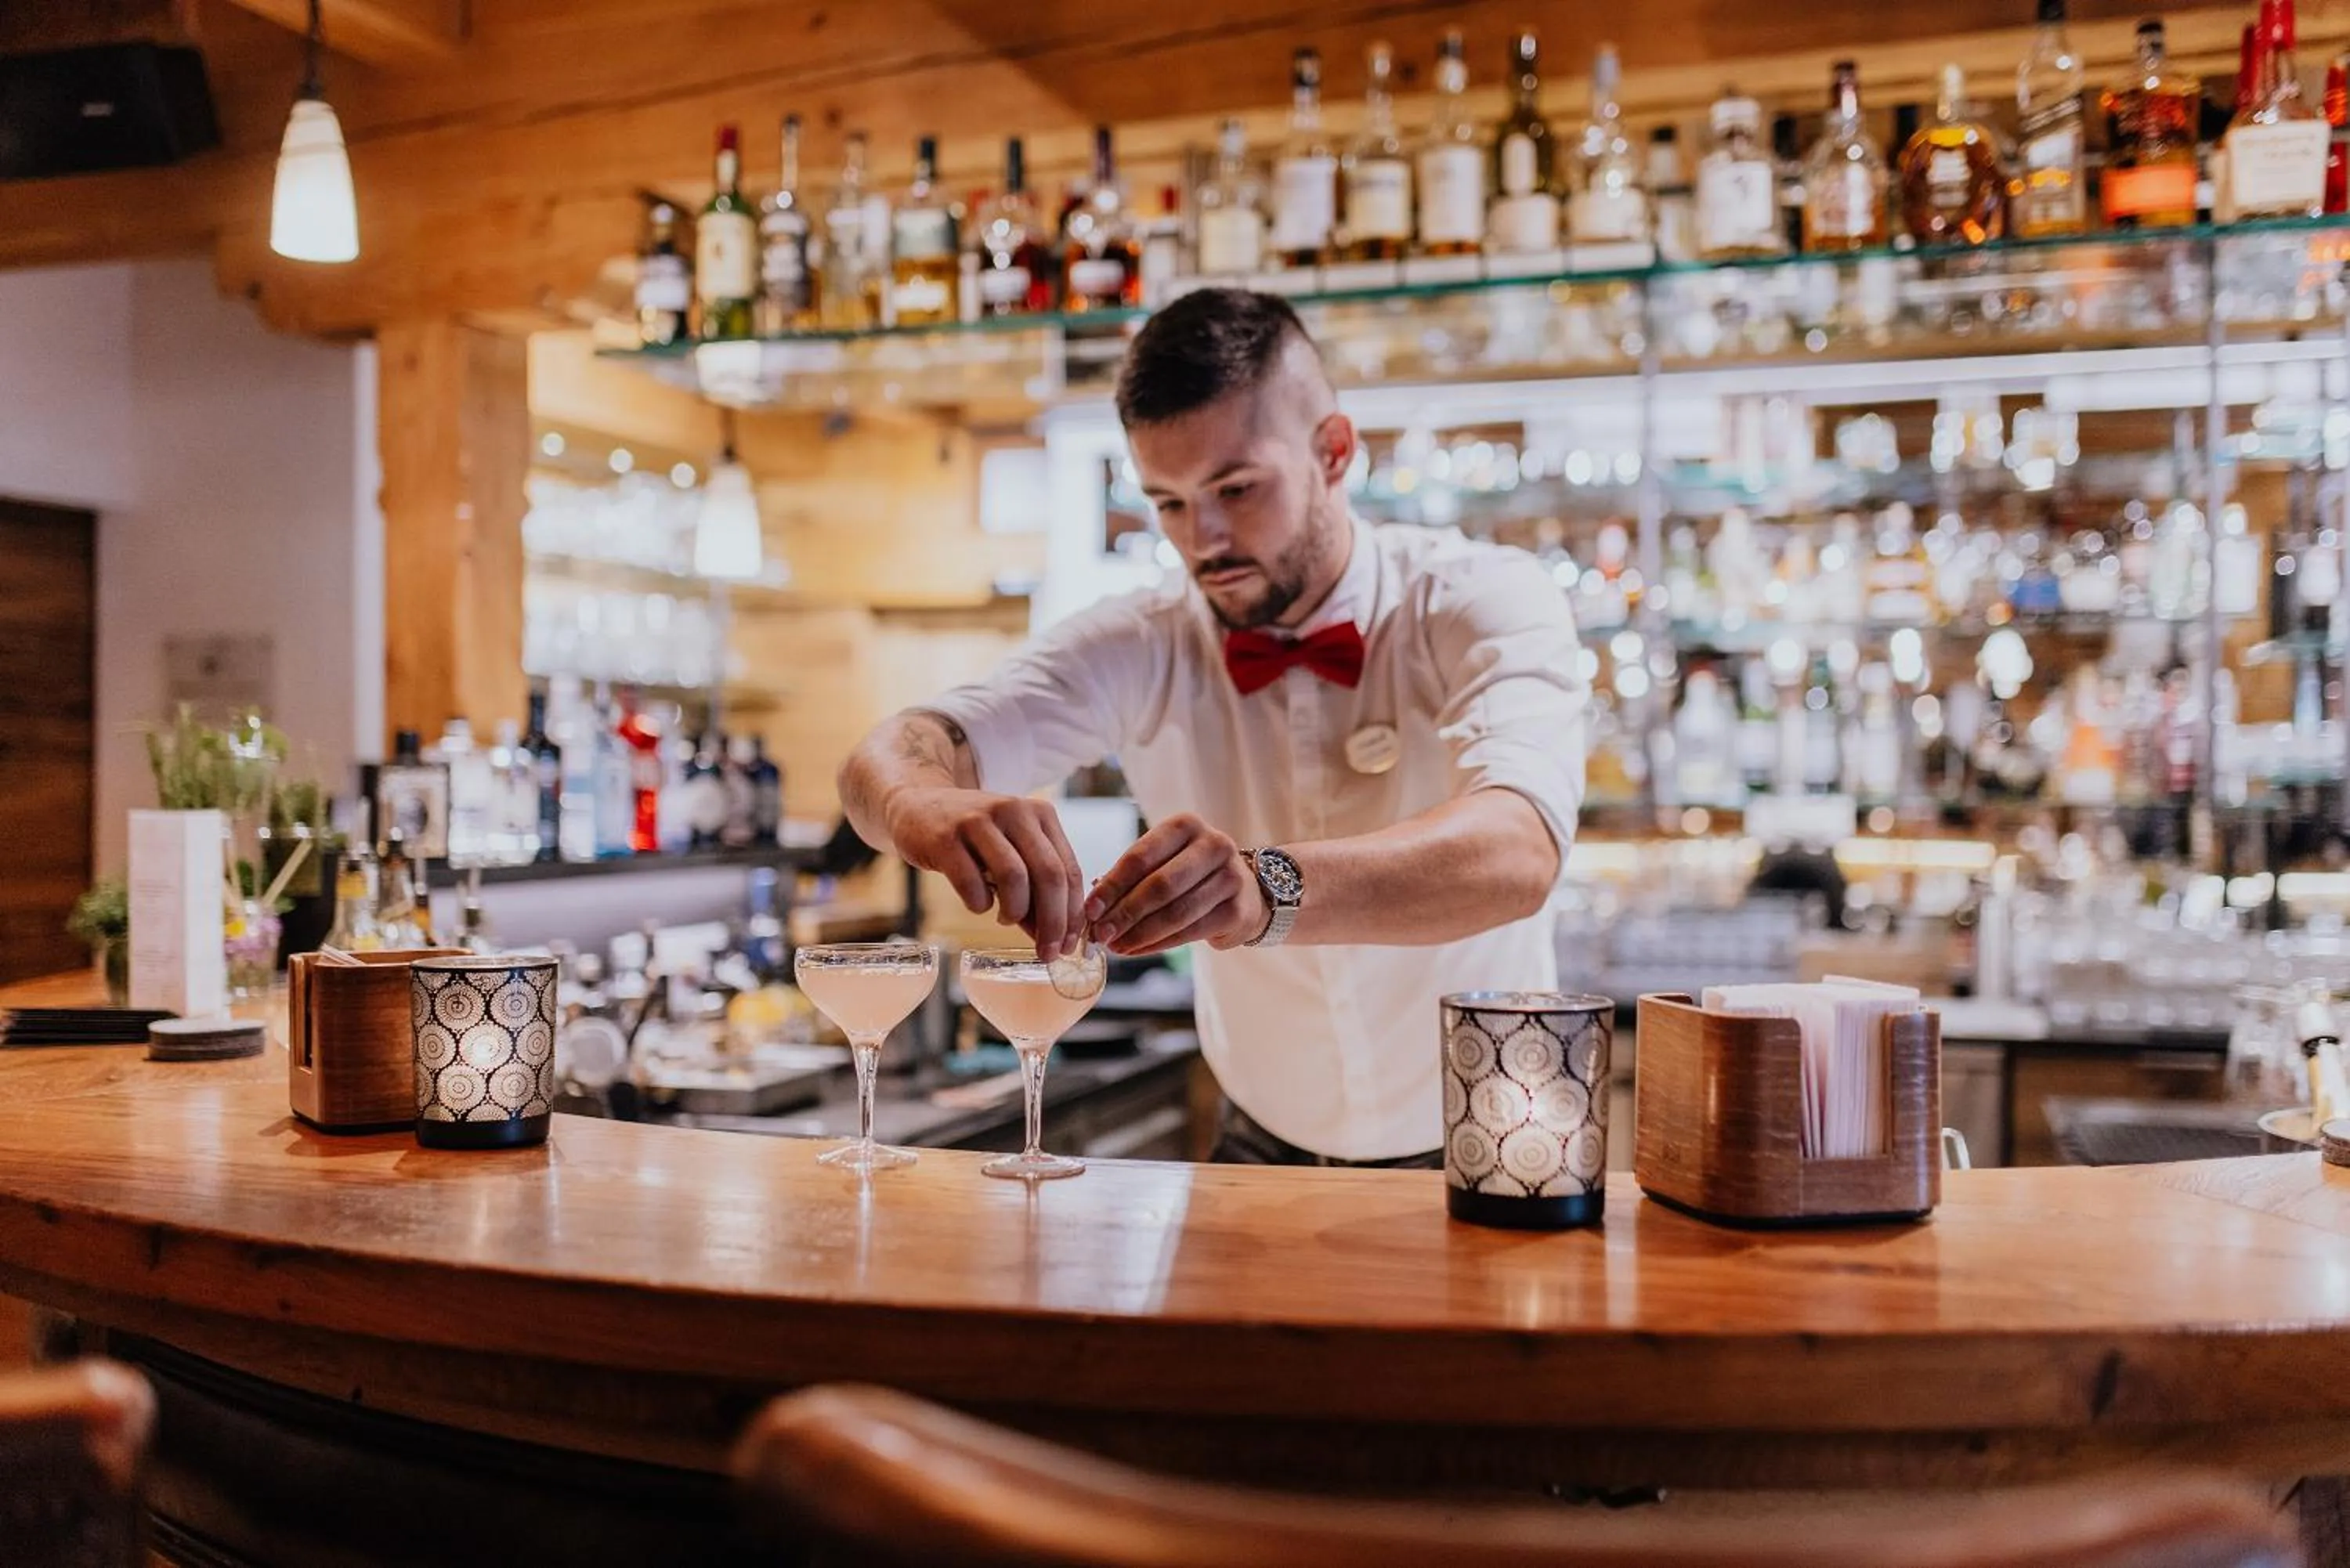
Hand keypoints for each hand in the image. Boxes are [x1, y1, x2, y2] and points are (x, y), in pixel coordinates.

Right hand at [883, 788, 1086, 959]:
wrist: (918, 807)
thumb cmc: (973, 840)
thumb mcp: (1011, 853)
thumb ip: (1034, 891)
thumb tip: (1054, 940)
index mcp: (1040, 813)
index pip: (1069, 870)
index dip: (1072, 914)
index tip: (1068, 946)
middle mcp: (1014, 811)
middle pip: (1049, 875)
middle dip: (1053, 922)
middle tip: (1046, 953)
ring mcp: (979, 821)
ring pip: (1014, 878)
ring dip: (1015, 911)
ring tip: (1006, 920)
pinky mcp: (945, 837)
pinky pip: (971, 883)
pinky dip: (979, 904)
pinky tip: (978, 903)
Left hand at [1085, 814, 1269, 956]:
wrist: (1245, 890)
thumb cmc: (1189, 873)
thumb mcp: (1162, 861)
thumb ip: (1130, 879)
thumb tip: (1093, 910)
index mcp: (1186, 825)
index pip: (1141, 856)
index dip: (1112, 886)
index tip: (1090, 910)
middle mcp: (1213, 845)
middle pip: (1159, 886)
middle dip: (1125, 913)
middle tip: (1101, 934)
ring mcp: (1231, 877)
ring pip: (1175, 912)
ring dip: (1140, 934)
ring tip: (1116, 946)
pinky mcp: (1237, 910)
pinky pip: (1190, 931)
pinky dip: (1159, 944)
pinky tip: (1138, 949)